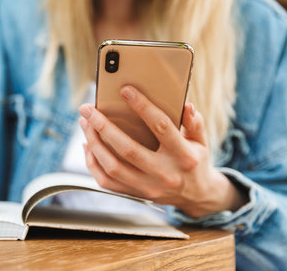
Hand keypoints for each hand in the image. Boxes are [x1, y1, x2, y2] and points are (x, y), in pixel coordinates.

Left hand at [79, 85, 246, 217]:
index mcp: (183, 156)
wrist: (196, 196)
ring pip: (112, 166)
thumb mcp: (201, 141)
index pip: (161, 127)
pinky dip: (93, 163)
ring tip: (85, 123)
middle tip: (87, 109)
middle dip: (103, 126)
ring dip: (94, 143)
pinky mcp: (136, 194)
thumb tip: (185, 105)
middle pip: (128, 149)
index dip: (143, 106)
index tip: (125, 90)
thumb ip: (194, 122)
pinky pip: (106, 181)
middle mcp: (164, 173)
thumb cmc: (195, 161)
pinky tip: (88, 145)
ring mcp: (148, 187)